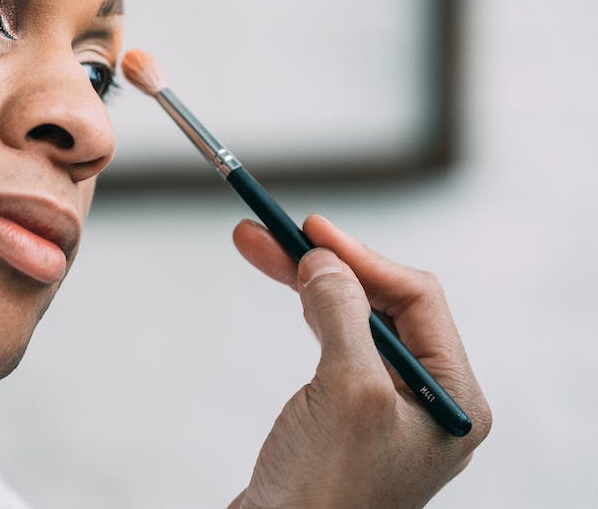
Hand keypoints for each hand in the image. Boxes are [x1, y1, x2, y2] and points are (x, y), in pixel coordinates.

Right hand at [228, 215, 490, 508]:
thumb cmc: (327, 493)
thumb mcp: (348, 392)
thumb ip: (344, 315)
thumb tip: (326, 260)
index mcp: (453, 399)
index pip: (419, 300)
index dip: (364, 258)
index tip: (310, 230)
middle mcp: (426, 401)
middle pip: (382, 304)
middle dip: (328, 266)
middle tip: (273, 234)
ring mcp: (385, 410)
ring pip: (352, 320)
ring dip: (309, 284)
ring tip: (260, 248)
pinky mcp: (345, 418)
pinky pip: (332, 347)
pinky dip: (306, 314)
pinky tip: (287, 296)